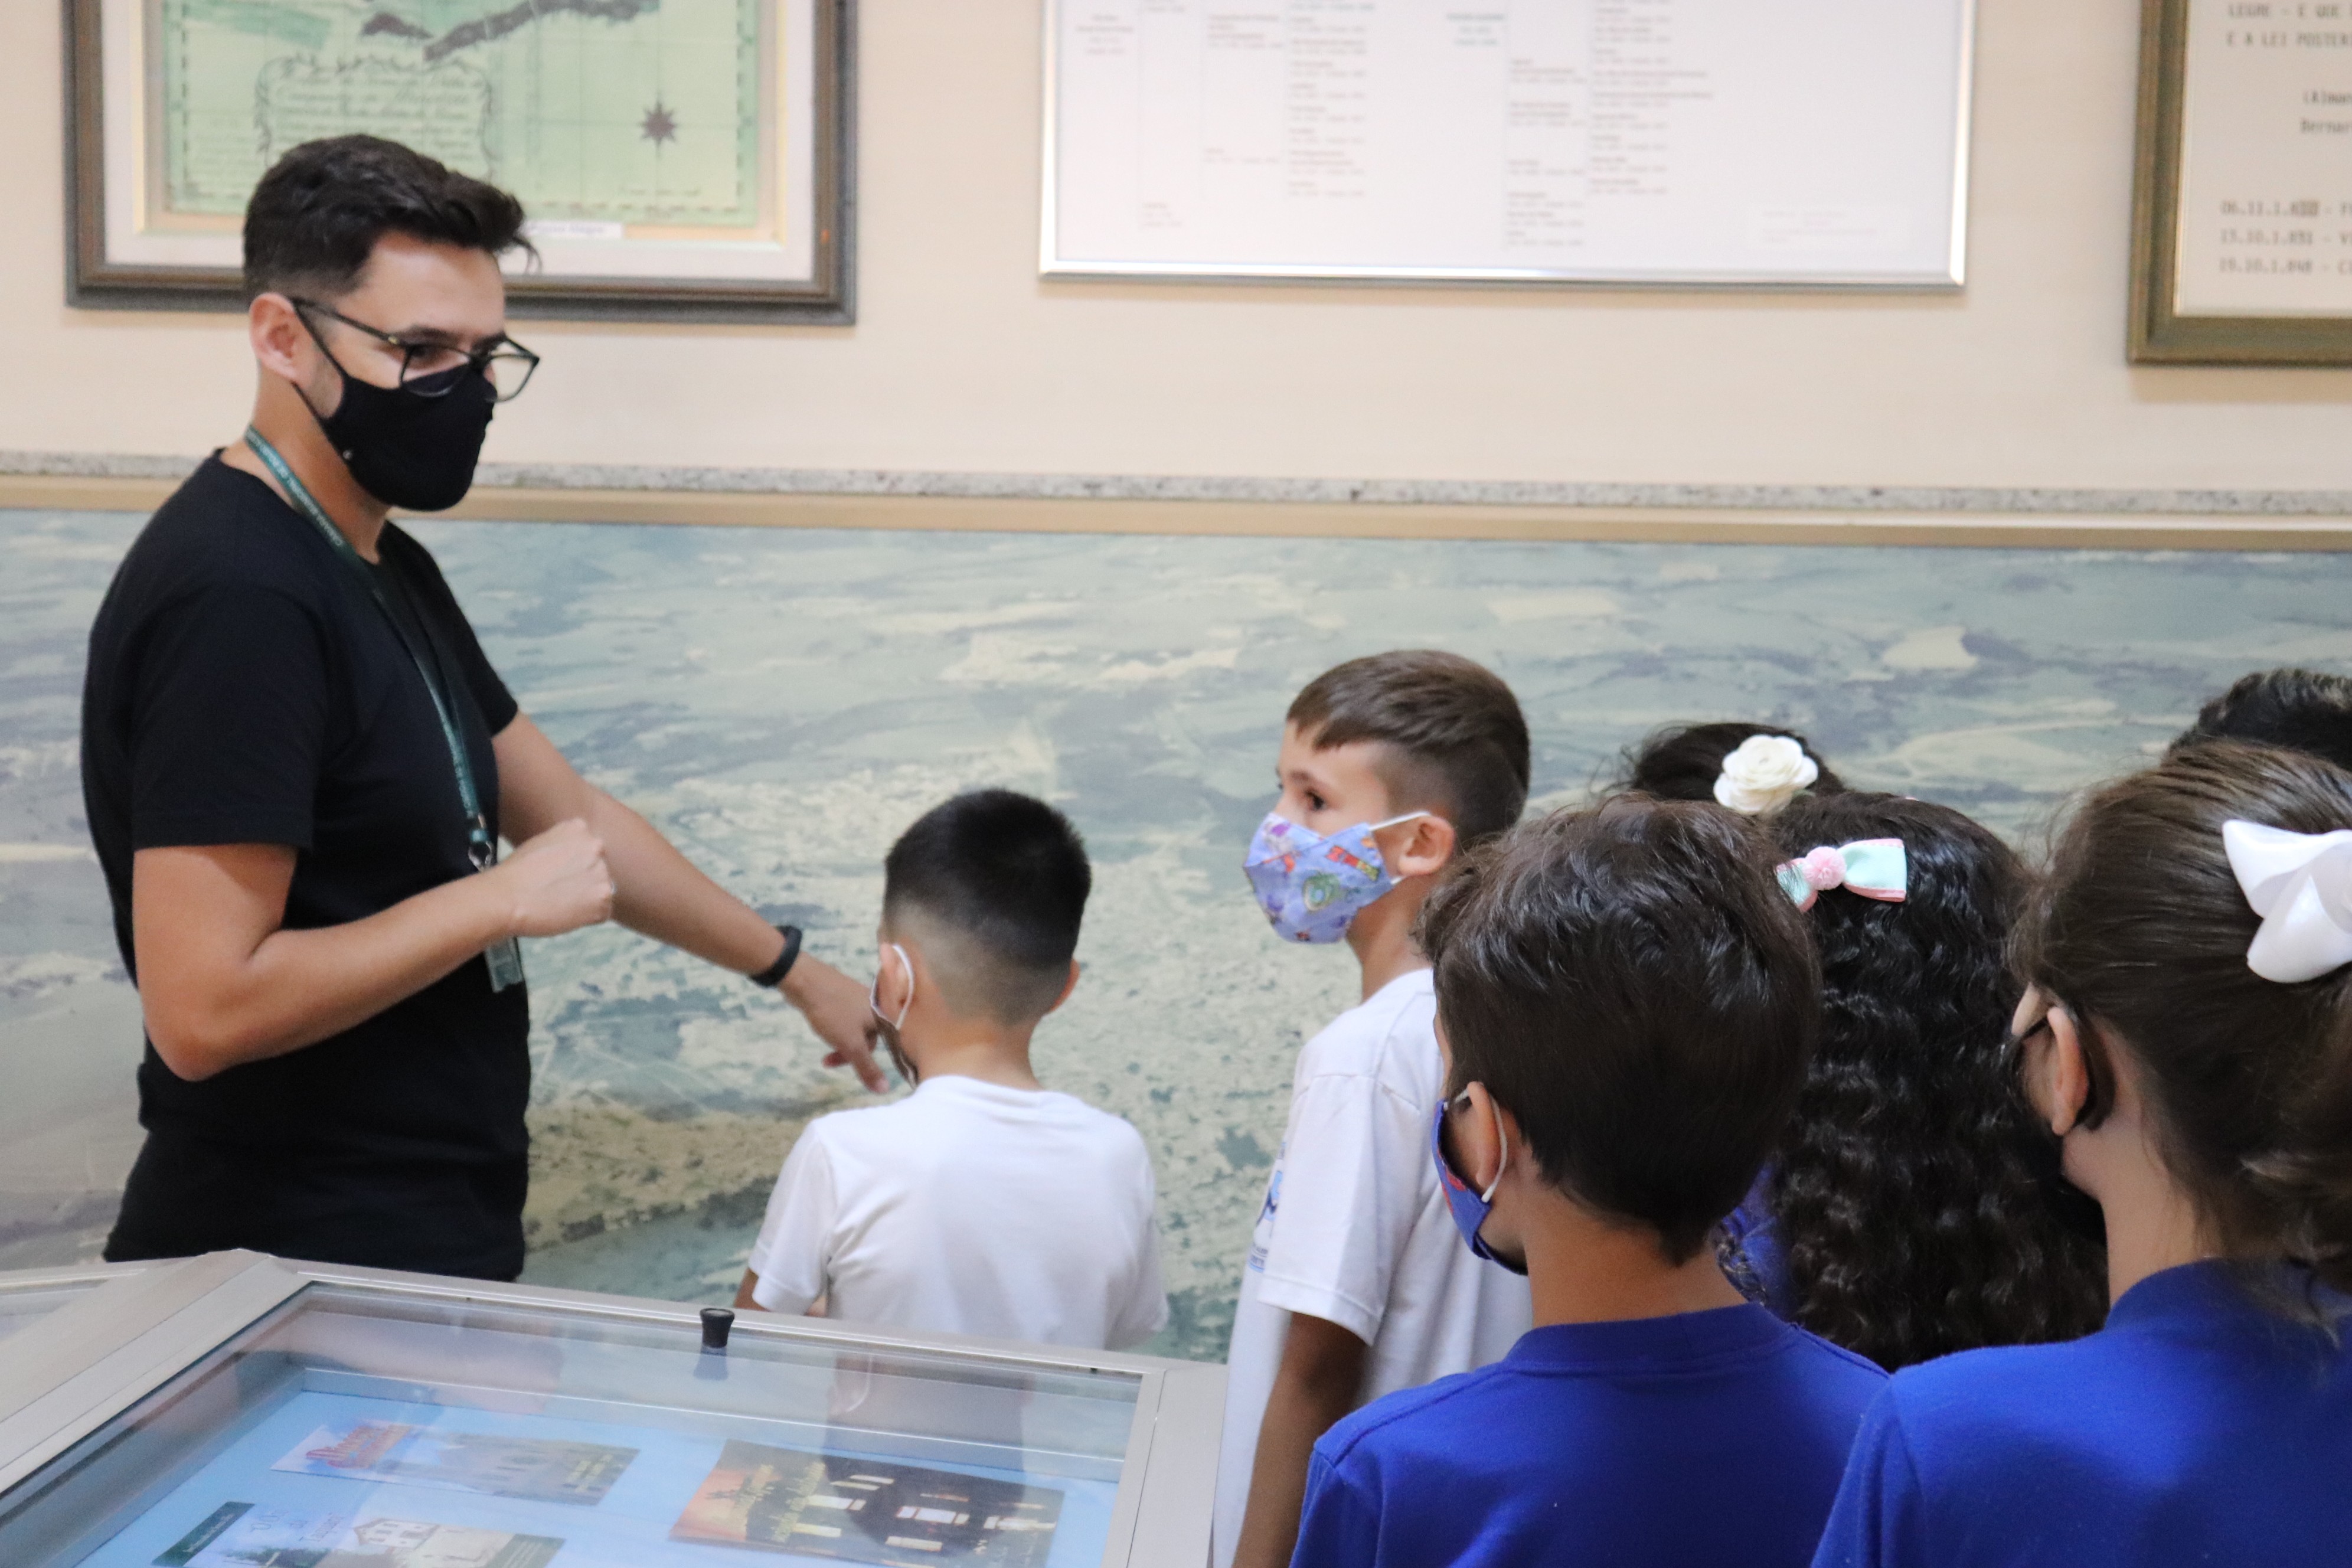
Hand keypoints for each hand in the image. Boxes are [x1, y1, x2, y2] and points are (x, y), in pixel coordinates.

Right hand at [491, 818, 614, 937]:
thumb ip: (563, 847)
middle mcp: (595, 846)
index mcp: (578, 829)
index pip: (588, 849)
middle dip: (584, 880)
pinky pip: (602, 912)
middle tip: (560, 891)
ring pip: (601, 890)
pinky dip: (588, 918)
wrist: (508, 898)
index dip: (574, 865)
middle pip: (597, 868)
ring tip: (561, 904)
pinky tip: (567, 915)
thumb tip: (570, 859)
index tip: (559, 874)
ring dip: (587, 899)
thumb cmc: (515, 874)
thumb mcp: (540, 844)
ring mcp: (602, 872)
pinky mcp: (603, 897)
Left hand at [782, 955, 886, 1091]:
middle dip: (848, 1053)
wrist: (804, 980)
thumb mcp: (850, 1044)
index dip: (868, 1062)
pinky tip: (823, 1025)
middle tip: (827, 1062)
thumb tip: (885, 1090)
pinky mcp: (846, 993)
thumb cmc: (832, 1012)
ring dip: (841, 1042)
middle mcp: (877, 1005)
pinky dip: (837, 1028)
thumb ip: (867, 1068)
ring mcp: (861, 997)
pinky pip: (847, 1018)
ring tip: (823, 1045)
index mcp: (884, 1015)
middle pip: (869, 1039)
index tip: (851, 1070)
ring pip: (856, 1029)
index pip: (886, 1047)